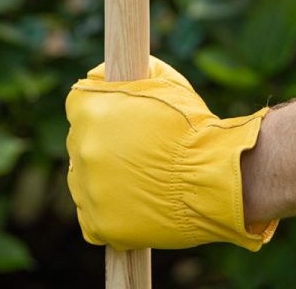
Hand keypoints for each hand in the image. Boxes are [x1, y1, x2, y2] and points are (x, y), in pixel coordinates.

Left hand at [66, 56, 277, 250]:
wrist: (216, 176)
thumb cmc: (192, 125)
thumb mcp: (165, 81)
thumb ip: (130, 72)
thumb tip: (104, 73)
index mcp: (91, 109)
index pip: (79, 102)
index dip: (100, 106)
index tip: (117, 115)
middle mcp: (82, 147)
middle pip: (81, 140)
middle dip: (104, 141)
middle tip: (137, 148)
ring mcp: (88, 187)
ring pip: (84, 177)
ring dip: (103, 175)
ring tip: (140, 176)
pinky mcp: (99, 223)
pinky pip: (91, 214)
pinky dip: (106, 209)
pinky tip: (132, 201)